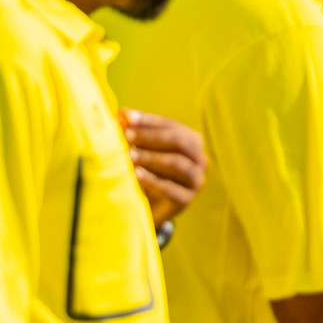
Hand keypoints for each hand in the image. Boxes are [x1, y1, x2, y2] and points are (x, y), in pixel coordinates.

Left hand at [120, 109, 205, 226]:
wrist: (152, 207)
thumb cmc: (148, 171)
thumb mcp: (142, 149)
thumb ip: (135, 131)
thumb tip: (122, 114)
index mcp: (191, 141)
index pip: (171, 126)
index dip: (149, 121)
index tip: (126, 117)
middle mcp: (199, 158)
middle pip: (179, 142)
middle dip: (151, 136)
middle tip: (126, 135)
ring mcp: (196, 180)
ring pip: (178, 164)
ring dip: (151, 157)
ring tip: (129, 156)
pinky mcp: (186, 199)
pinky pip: (171, 189)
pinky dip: (152, 180)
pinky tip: (135, 175)